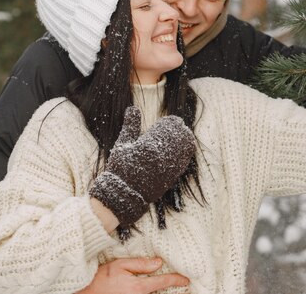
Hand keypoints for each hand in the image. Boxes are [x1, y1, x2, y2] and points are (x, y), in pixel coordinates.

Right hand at [77, 257, 188, 293]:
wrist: (85, 293)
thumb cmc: (101, 278)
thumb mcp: (120, 265)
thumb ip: (141, 264)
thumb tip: (158, 263)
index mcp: (139, 287)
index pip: (163, 282)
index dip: (177, 280)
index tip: (186, 279)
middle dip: (170, 289)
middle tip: (183, 286)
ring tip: (172, 290)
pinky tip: (153, 290)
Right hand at [89, 106, 196, 226]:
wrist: (123, 197)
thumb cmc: (120, 170)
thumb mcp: (122, 145)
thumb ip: (130, 126)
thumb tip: (133, 108)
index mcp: (149, 145)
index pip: (169, 127)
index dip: (172, 122)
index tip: (170, 120)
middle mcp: (162, 156)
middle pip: (181, 136)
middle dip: (180, 130)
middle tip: (177, 127)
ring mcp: (169, 167)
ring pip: (185, 148)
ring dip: (184, 140)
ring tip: (181, 137)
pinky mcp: (172, 178)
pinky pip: (184, 161)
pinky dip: (185, 153)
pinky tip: (181, 150)